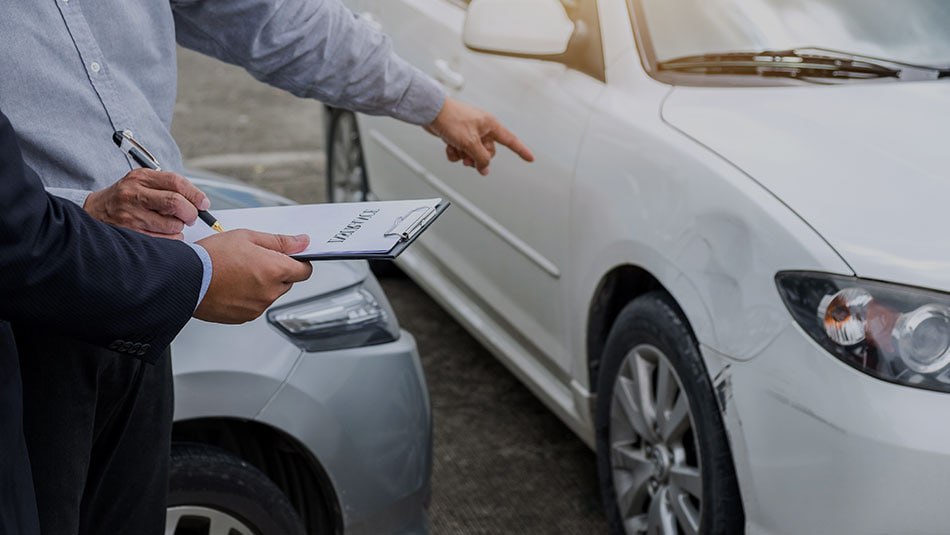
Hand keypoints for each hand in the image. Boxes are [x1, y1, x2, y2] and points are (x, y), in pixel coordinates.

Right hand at [84, 169, 210, 239]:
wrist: (94, 211)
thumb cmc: (127, 197)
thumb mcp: (143, 182)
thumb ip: (169, 187)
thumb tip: (200, 202)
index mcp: (141, 177)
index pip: (176, 182)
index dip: (195, 194)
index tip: (204, 203)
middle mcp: (134, 194)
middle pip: (175, 203)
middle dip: (191, 213)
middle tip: (191, 216)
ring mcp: (131, 215)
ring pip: (172, 225)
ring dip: (179, 227)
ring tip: (171, 224)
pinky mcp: (130, 233)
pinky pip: (164, 240)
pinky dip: (171, 238)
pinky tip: (163, 233)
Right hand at [193, 230, 313, 323]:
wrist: (185, 279)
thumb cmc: (212, 257)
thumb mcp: (247, 237)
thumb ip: (280, 241)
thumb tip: (302, 242)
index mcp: (275, 270)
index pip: (305, 270)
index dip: (299, 262)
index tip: (290, 257)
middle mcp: (270, 292)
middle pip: (287, 282)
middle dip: (277, 271)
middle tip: (254, 260)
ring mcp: (258, 307)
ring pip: (270, 294)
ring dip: (262, 285)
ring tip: (238, 272)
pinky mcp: (244, 317)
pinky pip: (255, 305)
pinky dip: (249, 297)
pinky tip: (232, 285)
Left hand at [425, 97, 534, 175]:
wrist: (430, 111)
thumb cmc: (451, 119)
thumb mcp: (470, 143)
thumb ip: (480, 158)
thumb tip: (485, 169)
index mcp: (490, 125)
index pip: (510, 140)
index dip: (521, 151)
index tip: (530, 159)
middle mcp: (482, 128)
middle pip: (488, 152)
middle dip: (478, 158)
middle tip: (468, 159)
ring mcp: (469, 131)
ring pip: (473, 153)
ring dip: (464, 156)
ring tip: (456, 150)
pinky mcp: (457, 134)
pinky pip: (461, 150)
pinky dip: (454, 151)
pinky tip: (448, 147)